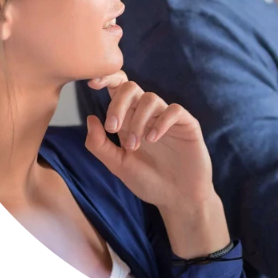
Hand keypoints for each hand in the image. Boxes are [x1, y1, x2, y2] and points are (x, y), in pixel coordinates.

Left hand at [83, 70, 216, 211]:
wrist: (178, 198)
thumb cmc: (149, 182)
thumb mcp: (118, 166)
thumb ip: (100, 145)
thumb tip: (90, 118)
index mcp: (129, 120)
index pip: (118, 89)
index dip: (107, 79)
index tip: (92, 84)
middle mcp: (148, 115)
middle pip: (131, 88)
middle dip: (118, 104)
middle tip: (113, 128)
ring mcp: (167, 118)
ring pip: (150, 98)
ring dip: (137, 120)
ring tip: (135, 145)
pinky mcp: (186, 124)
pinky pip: (173, 110)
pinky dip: (160, 122)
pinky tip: (153, 139)